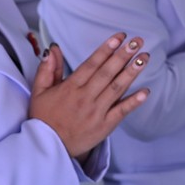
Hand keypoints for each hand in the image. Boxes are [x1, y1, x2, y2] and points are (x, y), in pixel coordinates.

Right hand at [27, 34, 149, 158]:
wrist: (47, 147)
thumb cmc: (43, 118)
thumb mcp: (39, 91)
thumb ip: (47, 69)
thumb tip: (53, 49)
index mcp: (70, 88)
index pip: (91, 65)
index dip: (105, 50)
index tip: (119, 37)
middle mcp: (84, 98)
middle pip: (106, 73)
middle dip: (122, 55)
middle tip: (137, 41)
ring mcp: (96, 112)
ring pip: (116, 88)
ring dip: (131, 72)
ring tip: (144, 58)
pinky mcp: (104, 126)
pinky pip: (121, 112)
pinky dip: (134, 102)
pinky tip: (146, 91)